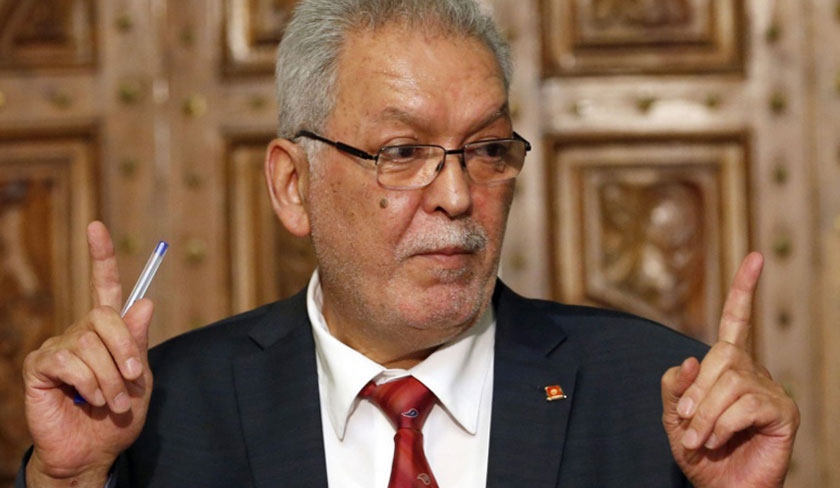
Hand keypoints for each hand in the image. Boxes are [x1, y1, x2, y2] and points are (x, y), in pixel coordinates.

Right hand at [22, 221, 153, 485]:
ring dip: (109, 378)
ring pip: (89, 343)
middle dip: (126, 349)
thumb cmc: (118, 416)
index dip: (101, 256)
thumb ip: (139, 343)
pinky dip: (87, 384)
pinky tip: (85, 400)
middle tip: (133, 380)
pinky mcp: (39, 366)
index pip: (103, 286)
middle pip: (104, 316)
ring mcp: (57, 347)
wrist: (93, 452)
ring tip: (111, 401)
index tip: (96, 226)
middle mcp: (79, 332)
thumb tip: (146, 302)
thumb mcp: (140, 379)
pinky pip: (69, 362)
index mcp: (106, 332)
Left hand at [661, 252, 799, 487]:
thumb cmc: (699, 454)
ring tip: (699, 439)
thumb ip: (676, 388)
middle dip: (698, 391)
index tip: (755, 257)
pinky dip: (723, 424)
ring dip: (706, 414)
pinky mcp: (783, 412)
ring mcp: (770, 390)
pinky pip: (746, 403)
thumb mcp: (675, 418)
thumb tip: (690, 358)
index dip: (743, 290)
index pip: (735, 321)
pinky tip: (719, 440)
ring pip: (731, 380)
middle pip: (721, 355)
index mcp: (727, 366)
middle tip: (686, 425)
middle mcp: (752, 371)